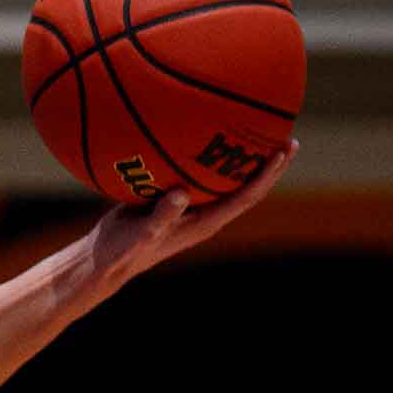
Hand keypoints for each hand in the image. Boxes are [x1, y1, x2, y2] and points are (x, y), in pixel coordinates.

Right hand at [90, 139, 298, 283]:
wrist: (107, 259)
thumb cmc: (124, 250)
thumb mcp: (142, 234)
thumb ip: (162, 216)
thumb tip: (181, 194)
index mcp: (206, 223)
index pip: (246, 197)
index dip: (266, 175)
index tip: (280, 151)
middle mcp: (207, 215)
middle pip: (248, 189)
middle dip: (270, 166)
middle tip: (286, 137)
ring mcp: (192, 208)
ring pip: (229, 182)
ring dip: (246, 161)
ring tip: (258, 133)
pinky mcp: (176, 201)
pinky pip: (201, 177)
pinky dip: (210, 159)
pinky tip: (203, 137)